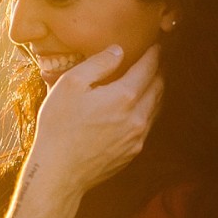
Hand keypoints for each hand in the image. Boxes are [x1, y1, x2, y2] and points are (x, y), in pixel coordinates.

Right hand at [29, 44, 163, 197]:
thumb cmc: (59, 126)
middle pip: (159, 87)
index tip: (156, 44)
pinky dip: (147, 111)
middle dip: (159, 71)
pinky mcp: (132, 153)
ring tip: (150, 81)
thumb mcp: (70, 84)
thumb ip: (98, 63)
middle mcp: (137, 117)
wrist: (59, 172)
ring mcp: (137, 137)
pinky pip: (147, 126)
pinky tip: (137, 108)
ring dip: (156, 91)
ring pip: (156, 107)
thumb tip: (118, 51)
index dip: (154, 53)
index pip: (149, 67)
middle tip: (156, 60)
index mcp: (124, 96)